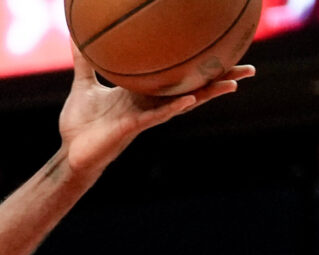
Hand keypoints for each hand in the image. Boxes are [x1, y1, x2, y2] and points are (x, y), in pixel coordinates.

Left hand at [58, 49, 251, 175]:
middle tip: (248, 68)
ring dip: (208, 94)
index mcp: (141, 92)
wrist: (70, 152)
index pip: (177, 76)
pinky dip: (173, 108)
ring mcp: (145, 115)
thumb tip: (79, 38)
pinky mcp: (133, 127)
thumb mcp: (83, 86)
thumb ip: (85, 63)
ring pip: (183, 103)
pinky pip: (157, 116)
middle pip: (192, 89)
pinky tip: (191, 100)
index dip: (199, 66)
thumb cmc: (80, 124)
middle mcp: (149, 103)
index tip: (221, 52)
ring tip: (233, 84)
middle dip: (219, 79)